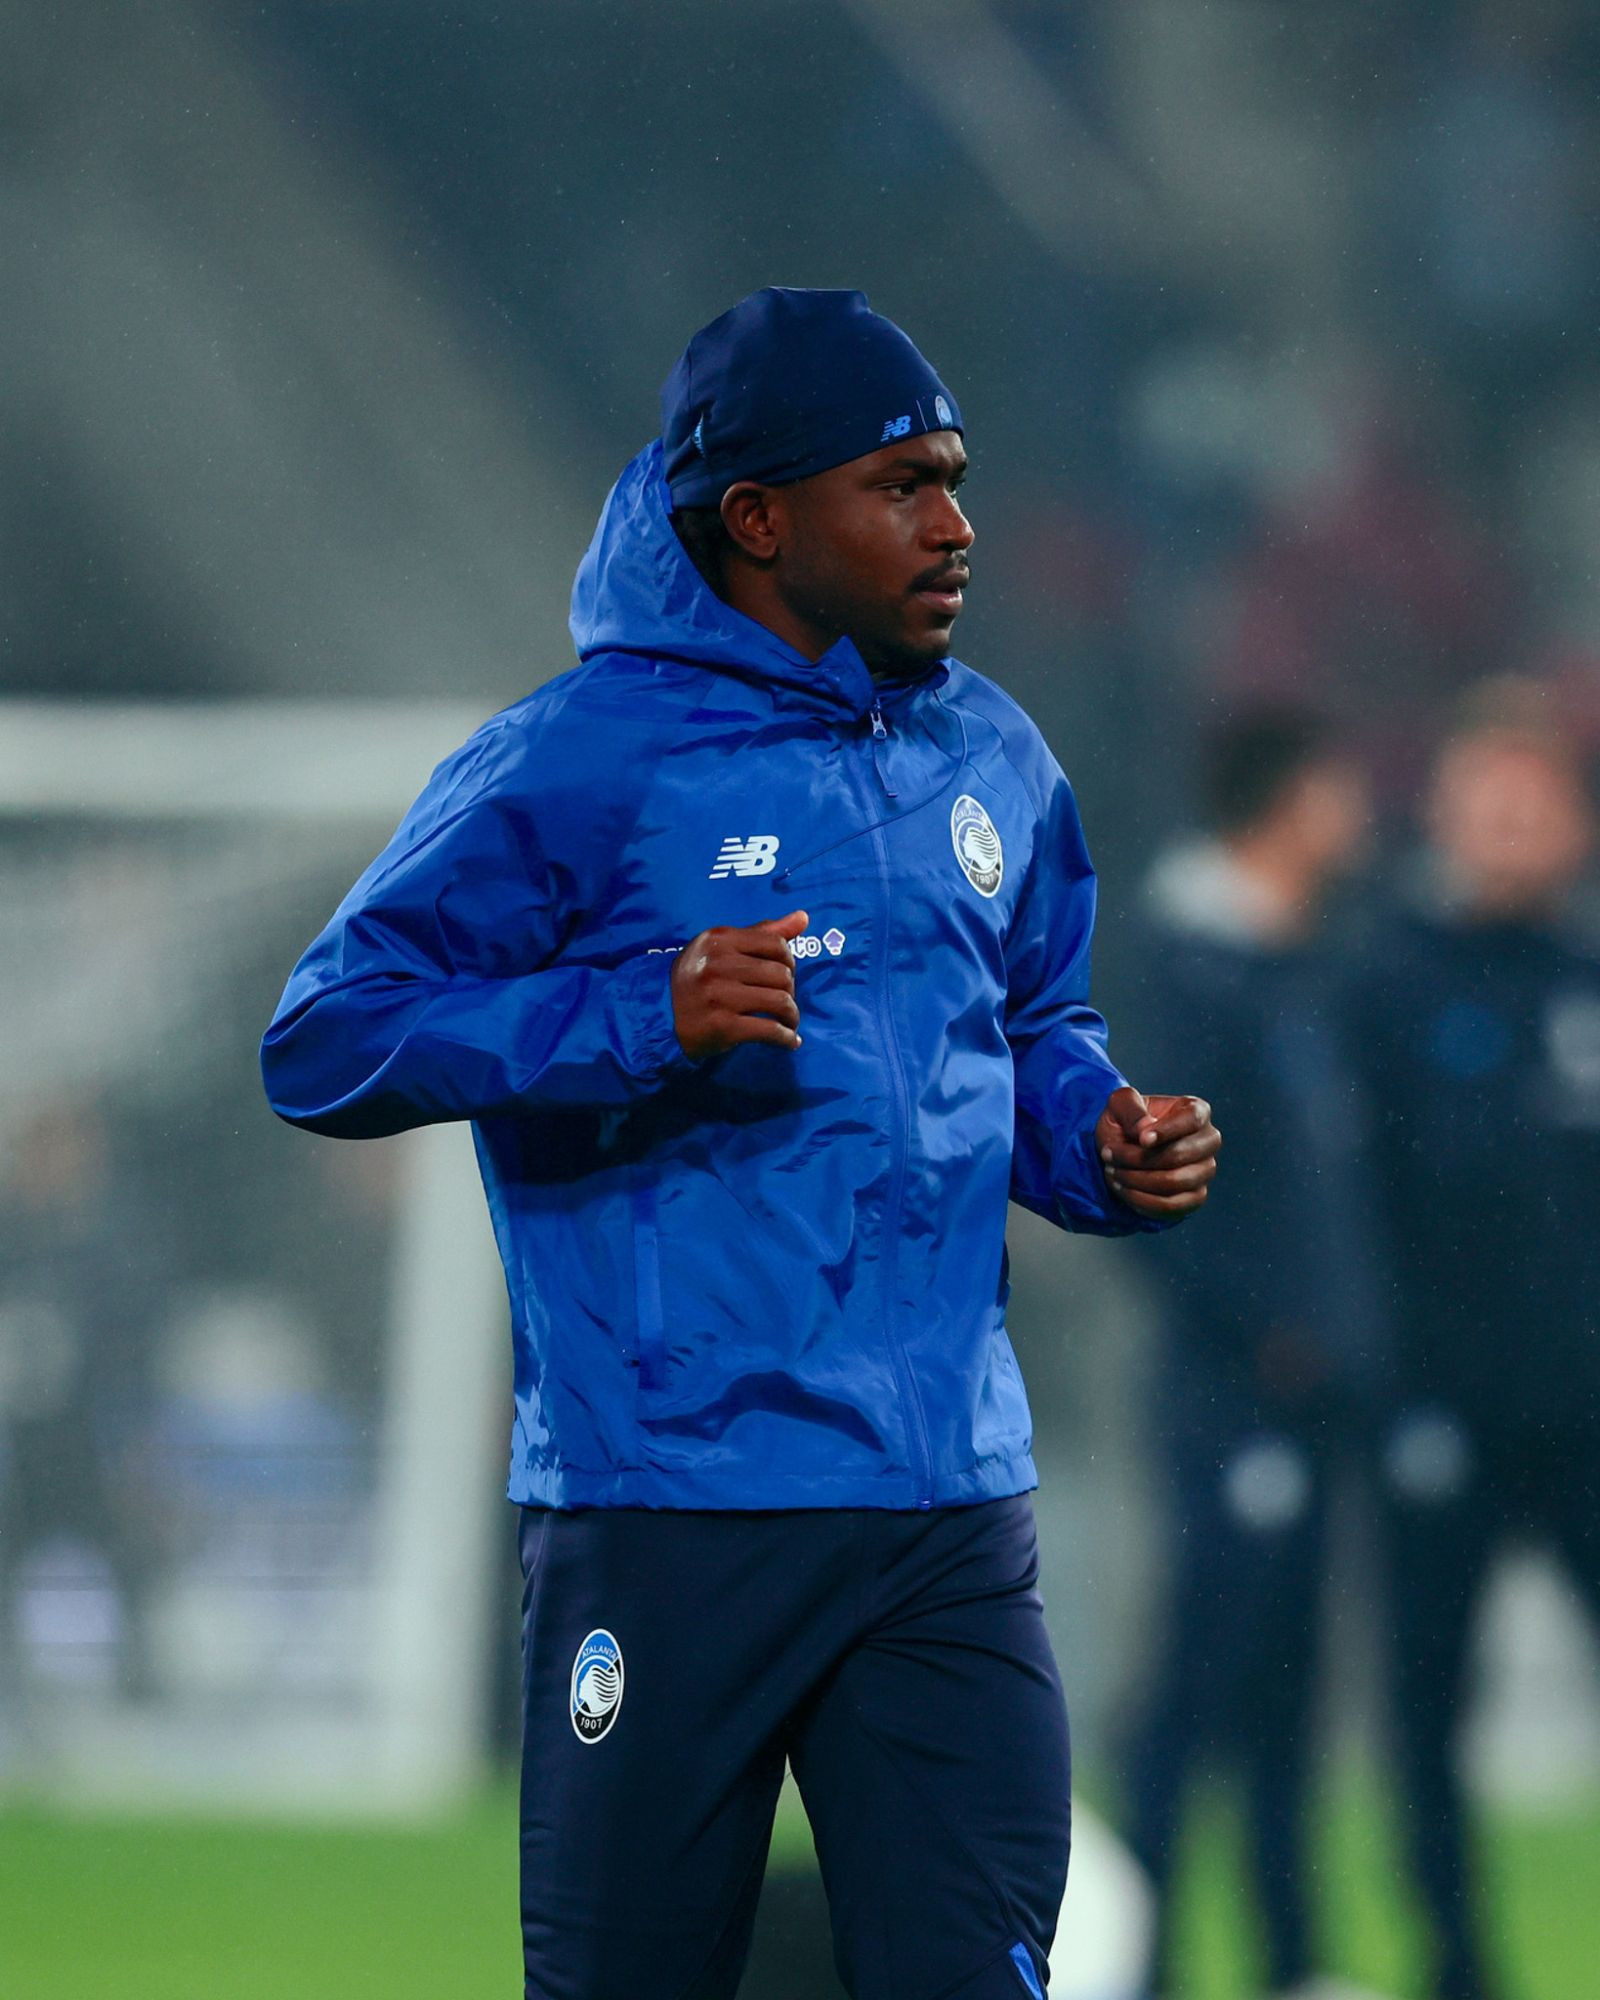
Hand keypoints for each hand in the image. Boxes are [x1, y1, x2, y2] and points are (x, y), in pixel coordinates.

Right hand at [672, 909, 807, 1059]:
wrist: (658, 1015)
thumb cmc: (695, 979)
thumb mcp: (720, 948)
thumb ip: (762, 933)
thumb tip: (803, 917)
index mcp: (719, 939)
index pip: (776, 945)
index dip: (790, 962)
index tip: (786, 976)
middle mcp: (718, 964)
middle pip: (781, 975)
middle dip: (791, 992)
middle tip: (784, 1004)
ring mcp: (719, 996)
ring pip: (780, 1002)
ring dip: (792, 1017)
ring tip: (789, 1023)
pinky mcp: (722, 1026)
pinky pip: (769, 1030)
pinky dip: (785, 1038)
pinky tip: (788, 1042)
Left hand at [1096, 1086, 1219, 1218]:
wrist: (1122, 1148)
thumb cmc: (1125, 1121)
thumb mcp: (1119, 1104)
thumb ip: (1131, 1109)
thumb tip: (1145, 1129)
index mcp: (1196, 1110)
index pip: (1192, 1120)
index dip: (1167, 1131)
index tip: (1141, 1139)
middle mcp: (1208, 1141)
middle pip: (1180, 1155)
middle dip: (1138, 1158)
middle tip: (1108, 1154)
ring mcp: (1205, 1171)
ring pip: (1174, 1182)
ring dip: (1136, 1180)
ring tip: (1112, 1171)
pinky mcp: (1195, 1196)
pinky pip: (1172, 1205)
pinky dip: (1142, 1200)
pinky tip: (1122, 1189)